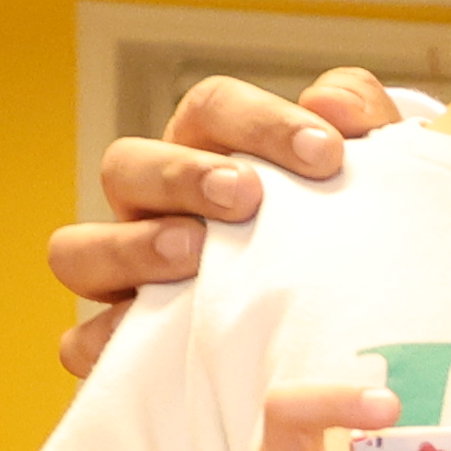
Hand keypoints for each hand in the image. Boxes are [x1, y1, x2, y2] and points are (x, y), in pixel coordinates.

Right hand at [49, 68, 407, 379]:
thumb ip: (361, 121)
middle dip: (180, 174)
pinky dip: (110, 341)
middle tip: (246, 195)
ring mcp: (129, 276)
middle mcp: (155, 206)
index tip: (327, 152)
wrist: (357, 328)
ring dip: (132, 246)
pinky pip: (84, 343)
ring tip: (195, 253)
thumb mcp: (372, 176)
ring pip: (78, 250)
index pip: (211, 110)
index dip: (261, 122)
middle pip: (126, 164)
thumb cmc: (352, 237)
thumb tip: (333, 104)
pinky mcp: (125, 347)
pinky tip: (165, 342)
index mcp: (209, 152)